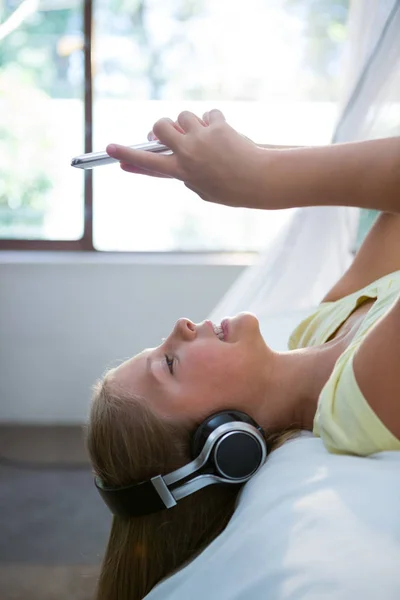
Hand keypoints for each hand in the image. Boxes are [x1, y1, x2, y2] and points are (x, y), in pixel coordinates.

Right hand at [106, 109, 268, 208]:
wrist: (260, 180)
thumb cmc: (232, 190)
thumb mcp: (202, 190)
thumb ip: (185, 173)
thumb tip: (173, 153)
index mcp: (181, 171)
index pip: (147, 162)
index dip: (127, 156)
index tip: (109, 150)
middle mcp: (188, 152)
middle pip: (160, 126)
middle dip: (162, 127)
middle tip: (173, 135)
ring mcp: (202, 137)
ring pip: (183, 116)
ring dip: (190, 123)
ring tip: (206, 137)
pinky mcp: (218, 126)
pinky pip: (208, 114)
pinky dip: (213, 121)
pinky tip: (223, 132)